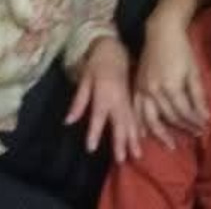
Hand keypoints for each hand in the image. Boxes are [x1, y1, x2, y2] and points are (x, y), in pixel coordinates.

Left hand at [65, 36, 140, 162]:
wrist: (114, 51)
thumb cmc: (96, 65)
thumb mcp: (84, 79)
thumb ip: (78, 102)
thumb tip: (68, 121)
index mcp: (104, 93)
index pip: (98, 116)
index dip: (94, 131)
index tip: (91, 148)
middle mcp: (118, 99)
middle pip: (119, 122)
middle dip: (120, 141)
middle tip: (121, 159)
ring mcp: (127, 100)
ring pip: (132, 122)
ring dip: (134, 139)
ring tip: (136, 155)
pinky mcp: (132, 100)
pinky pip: (137, 117)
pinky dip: (140, 130)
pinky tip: (142, 140)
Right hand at [134, 13, 205, 147]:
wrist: (161, 31)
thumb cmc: (181, 49)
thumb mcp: (193, 71)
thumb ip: (198, 96)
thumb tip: (205, 117)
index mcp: (171, 87)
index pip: (184, 112)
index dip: (195, 122)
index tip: (204, 127)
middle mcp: (155, 91)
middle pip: (170, 117)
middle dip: (183, 127)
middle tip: (194, 135)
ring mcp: (143, 89)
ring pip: (150, 118)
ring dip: (161, 133)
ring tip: (170, 145)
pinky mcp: (136, 85)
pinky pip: (136, 109)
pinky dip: (140, 123)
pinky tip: (144, 133)